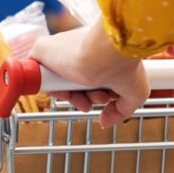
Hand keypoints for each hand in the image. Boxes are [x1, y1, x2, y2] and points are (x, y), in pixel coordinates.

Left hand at [29, 22, 149, 127]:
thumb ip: (121, 110)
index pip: (88, 77)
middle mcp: (79, 50)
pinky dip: (52, 88)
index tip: (104, 99)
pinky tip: (66, 92)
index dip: (94, 94)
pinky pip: (40, 75)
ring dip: (73, 96)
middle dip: (86, 97)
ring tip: (87, 96)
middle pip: (74, 82)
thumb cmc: (125, 63)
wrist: (106, 51)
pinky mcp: (42, 50)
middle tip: (96, 99)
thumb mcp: (134, 91)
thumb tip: (105, 122)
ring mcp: (60, 50)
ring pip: (58, 81)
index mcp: (97, 53)